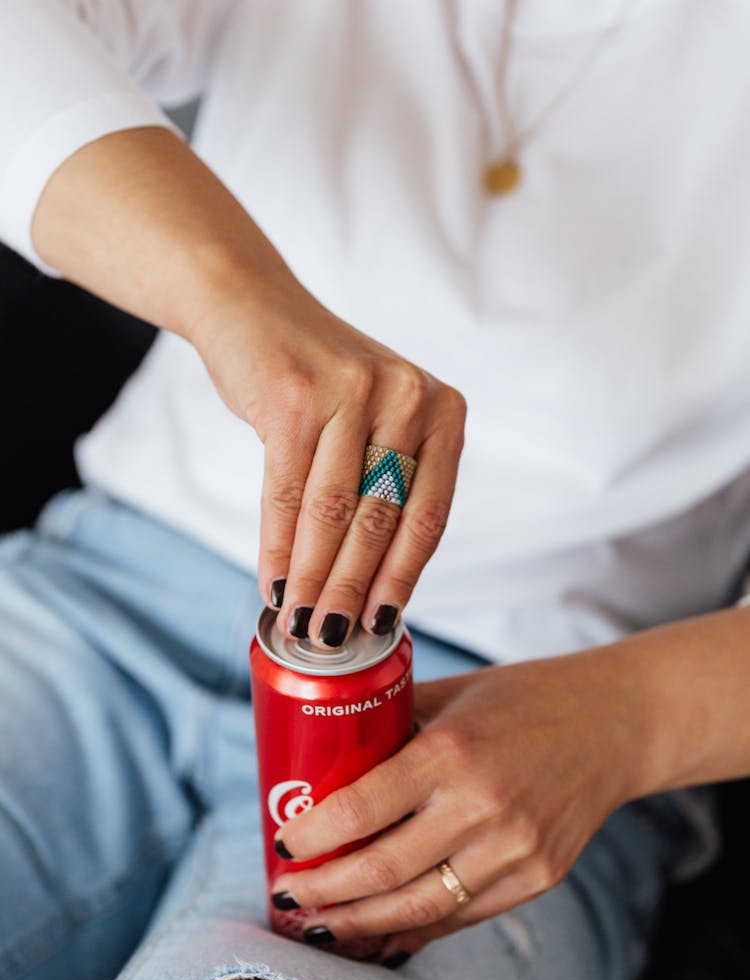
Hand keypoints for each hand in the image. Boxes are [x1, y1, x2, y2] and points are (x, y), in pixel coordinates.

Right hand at [31, 126, 464, 647]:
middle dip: (353, 589)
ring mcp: (351, 391)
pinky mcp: (294, 394)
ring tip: (301, 623)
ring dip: (314, 579)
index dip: (403, 577)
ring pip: (332, 512)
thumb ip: (386, 487)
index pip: (429, 513)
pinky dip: (277, 547)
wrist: (251, 309)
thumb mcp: (375, 421)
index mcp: (441, 409)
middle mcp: (407, 395)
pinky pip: (285, 493)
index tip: (383, 624)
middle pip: (381, 519)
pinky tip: (272, 582)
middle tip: (333, 638)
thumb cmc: (318, 382)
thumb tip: (373, 591)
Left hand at [270, 645, 645, 957]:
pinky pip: (459, 918)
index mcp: (452, 751)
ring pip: (417, 908)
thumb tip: (322, 766)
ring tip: (319, 923)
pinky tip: (375, 933)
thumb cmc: (523, 699)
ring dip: (358, 924)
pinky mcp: (537, 878)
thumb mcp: (450, 695)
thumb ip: (392, 727)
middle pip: (381, 871)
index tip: (282, 844)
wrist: (613, 725)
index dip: (313, 835)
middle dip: (323, 892)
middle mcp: (483, 806)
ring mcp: (514, 850)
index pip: (362, 807)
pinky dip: (411, 930)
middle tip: (287, 894)